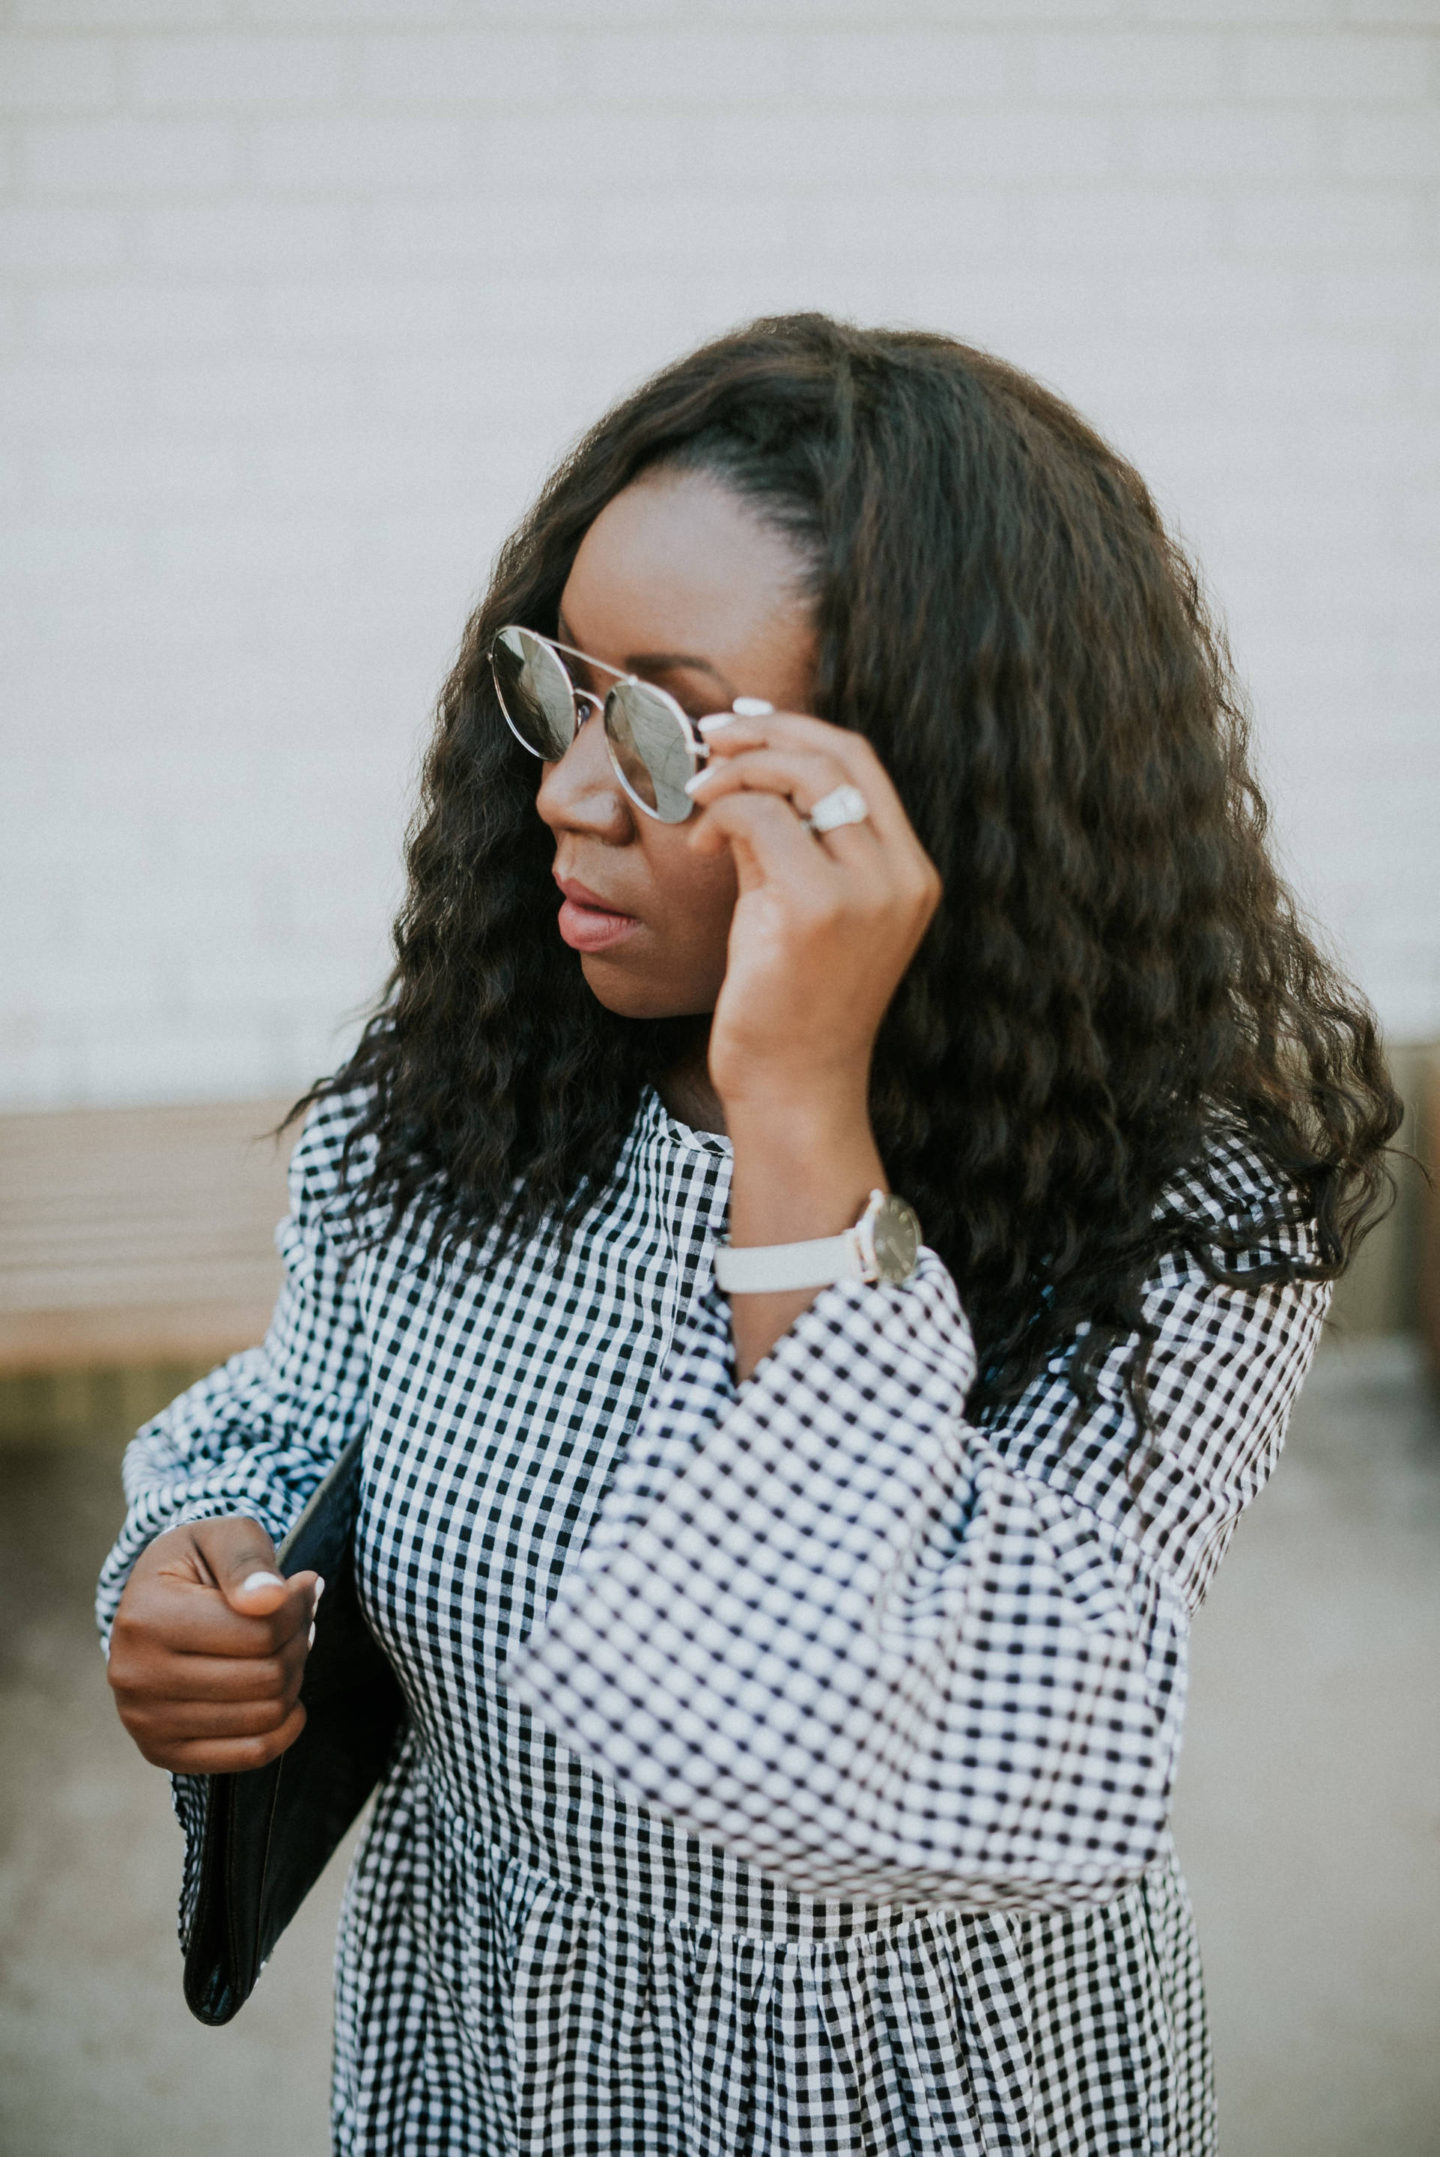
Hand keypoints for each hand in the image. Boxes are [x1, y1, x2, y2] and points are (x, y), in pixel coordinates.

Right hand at [108, 1516, 319, 1773]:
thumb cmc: (199, 1565)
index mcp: (145, 1617)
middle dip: (299, 1643)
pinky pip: (249, 1755)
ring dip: (293, 1680)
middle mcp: (135, 1676)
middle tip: (300, 1620)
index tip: (304, 1587)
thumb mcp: (223, 1537)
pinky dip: (284, 1728)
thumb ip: (248, 1561)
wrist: (156, 1604)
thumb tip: (269, 1600)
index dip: (300, 1607)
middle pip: (266, 1677)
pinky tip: (286, 1697)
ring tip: (284, 1648)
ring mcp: (144, 1721)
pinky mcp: (162, 1752)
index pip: (261, 1631)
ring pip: (264, 1716)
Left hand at [686, 709, 940, 1115]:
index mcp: (909, 872)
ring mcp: (869, 892)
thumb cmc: (787, 1003)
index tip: (742, 723)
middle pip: (839, 753)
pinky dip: (723, 815)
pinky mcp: (820, 909)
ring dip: (738, 769)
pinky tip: (701, 845)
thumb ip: (784, 839)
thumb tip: (739, 772)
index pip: (862, 763)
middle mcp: (902, 876)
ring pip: (801, 775)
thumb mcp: (793, 905)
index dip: (798, 728)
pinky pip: (762, 819)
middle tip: (707, 738)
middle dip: (764, 731)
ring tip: (698, 791)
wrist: (792, 1087)